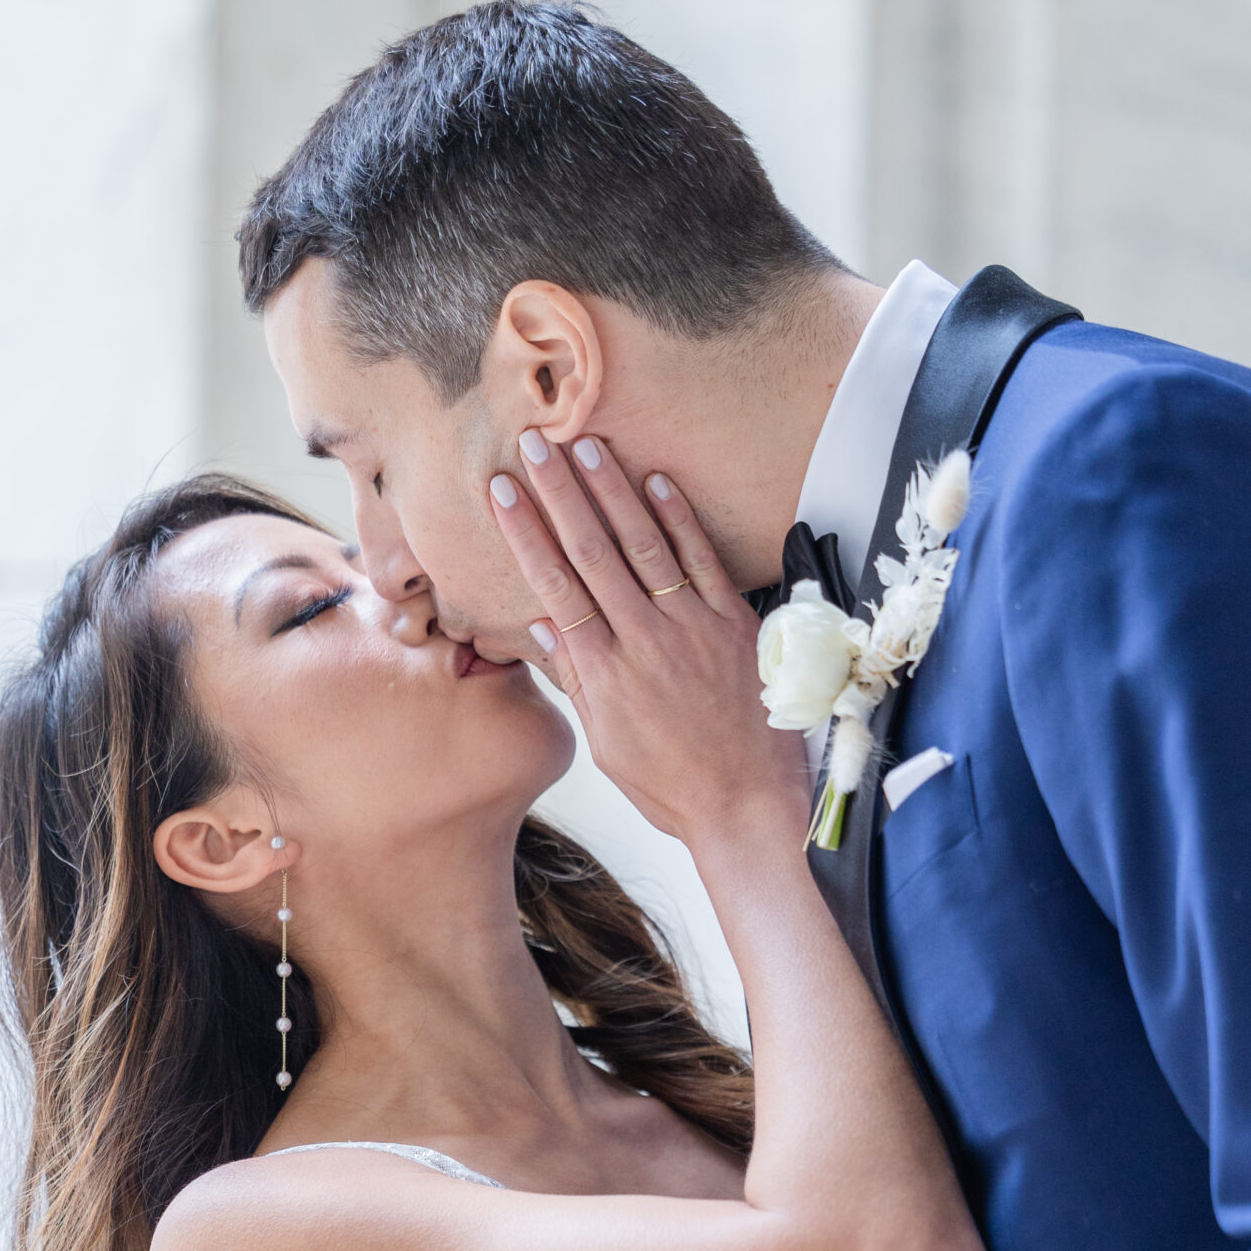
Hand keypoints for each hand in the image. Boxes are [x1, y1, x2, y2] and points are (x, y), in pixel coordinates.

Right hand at [489, 435, 805, 846]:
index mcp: (605, 673)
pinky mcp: (736, 627)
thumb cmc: (674, 787)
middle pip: (592, 553)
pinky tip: (658, 480)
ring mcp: (693, 629)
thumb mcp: (607, 745)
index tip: (502, 493)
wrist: (749, 807)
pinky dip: (681, 519)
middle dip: (559, 493)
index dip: (526, 534)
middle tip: (535, 443)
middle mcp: (644, 642)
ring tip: (587, 444)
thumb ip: (577, 681)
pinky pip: (705, 562)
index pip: (555, 587)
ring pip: (645, 546)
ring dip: (613, 491)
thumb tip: (541, 626)